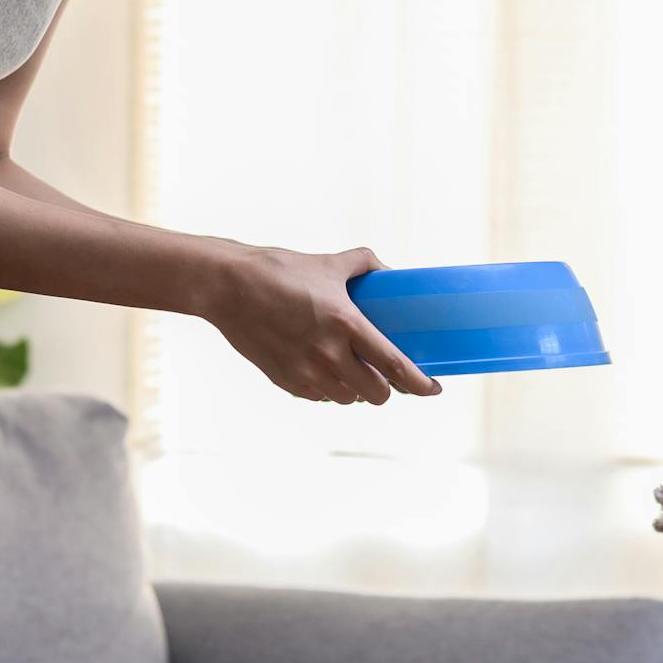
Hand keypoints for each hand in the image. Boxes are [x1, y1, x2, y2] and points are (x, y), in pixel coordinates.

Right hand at [202, 243, 441, 404]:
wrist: (229, 287)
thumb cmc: (280, 271)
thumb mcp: (329, 264)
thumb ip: (365, 266)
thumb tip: (389, 274)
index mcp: (346, 324)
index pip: (394, 366)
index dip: (419, 383)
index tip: (433, 388)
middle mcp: (328, 354)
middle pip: (376, 393)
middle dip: (388, 389)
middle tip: (388, 377)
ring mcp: (305, 372)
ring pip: (348, 399)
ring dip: (357, 390)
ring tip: (355, 372)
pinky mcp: (285, 381)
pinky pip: (319, 397)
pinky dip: (329, 389)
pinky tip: (326, 372)